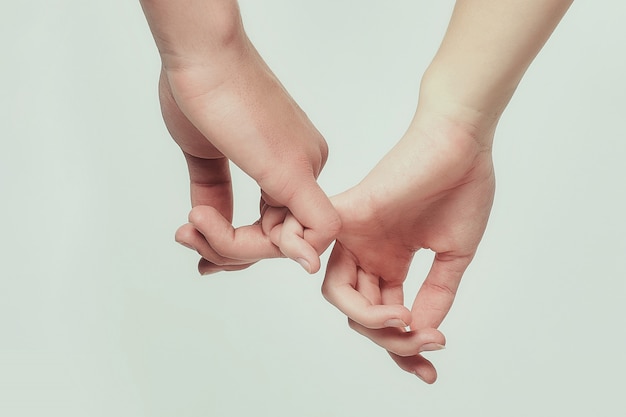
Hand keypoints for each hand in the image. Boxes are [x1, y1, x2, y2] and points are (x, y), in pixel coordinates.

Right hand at [141, 1, 339, 272]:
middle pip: (279, 238)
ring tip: (191, 224)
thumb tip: (208, 221)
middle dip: (229, 251)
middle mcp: (307, 165)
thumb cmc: (201, 89)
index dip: (236, 245)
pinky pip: (317, 230)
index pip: (274, 226)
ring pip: (287, 242)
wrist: (200, 53)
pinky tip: (238, 254)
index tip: (195, 237)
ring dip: (231, 248)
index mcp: (290, 161)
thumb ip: (214, 192)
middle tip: (186, 235)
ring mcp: (305, 168)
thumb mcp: (205, 153)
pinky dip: (287, 251)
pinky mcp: (294, 171)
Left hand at [320, 114, 495, 382]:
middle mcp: (367, 251)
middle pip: (357, 311)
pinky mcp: (349, 213)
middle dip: (386, 339)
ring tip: (404, 320)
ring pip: (338, 293)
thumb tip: (421, 334)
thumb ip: (436, 295)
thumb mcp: (452, 258)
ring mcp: (355, 234)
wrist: (463, 144)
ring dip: (370, 319)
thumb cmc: (461, 189)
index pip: (385, 314)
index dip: (403, 348)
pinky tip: (379, 311)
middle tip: (420, 341)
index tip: (429, 371)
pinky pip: (317, 247)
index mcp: (389, 260)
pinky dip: (338, 281)